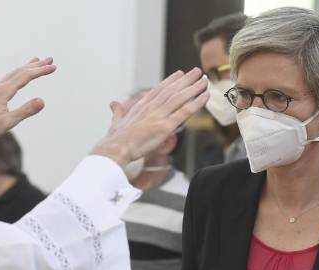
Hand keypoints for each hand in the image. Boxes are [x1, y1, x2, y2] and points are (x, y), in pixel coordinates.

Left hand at [0, 57, 56, 157]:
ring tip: (36, 61)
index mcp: (4, 91)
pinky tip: (18, 76)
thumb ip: (26, 111)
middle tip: (51, 59)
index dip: (41, 71)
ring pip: (14, 73)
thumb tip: (42, 101)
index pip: (26, 76)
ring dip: (27, 67)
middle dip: (37, 65)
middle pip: (21, 71)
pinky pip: (8, 78)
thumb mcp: (9, 122)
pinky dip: (17, 73)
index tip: (53, 67)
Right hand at [91, 68, 208, 166]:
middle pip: (172, 90)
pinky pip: (185, 112)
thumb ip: (118, 112)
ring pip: (180, 98)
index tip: (179, 74)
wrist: (116, 149)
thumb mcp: (116, 122)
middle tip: (197, 72)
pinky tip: (205, 96)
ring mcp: (159, 116)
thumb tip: (113, 104)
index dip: (171, 81)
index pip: (159, 90)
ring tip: (205, 80)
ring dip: (194, 88)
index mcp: (141, 106)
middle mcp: (151, 108)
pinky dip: (196, 103)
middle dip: (186, 80)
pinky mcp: (165, 127)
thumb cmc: (115, 139)